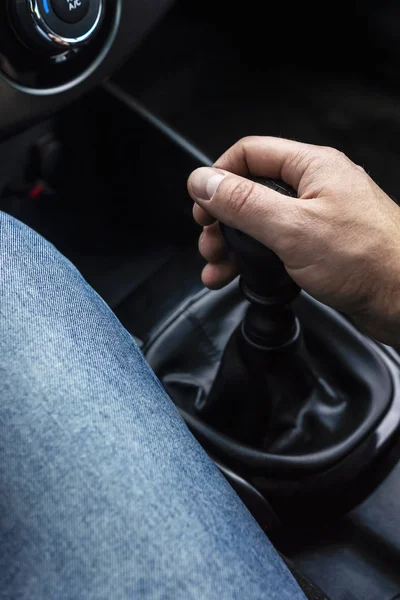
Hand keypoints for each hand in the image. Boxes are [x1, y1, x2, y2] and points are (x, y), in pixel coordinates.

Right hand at [187, 136, 399, 344]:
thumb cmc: (367, 261)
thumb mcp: (292, 228)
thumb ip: (243, 203)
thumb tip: (204, 181)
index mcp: (312, 168)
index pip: (250, 153)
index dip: (219, 176)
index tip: (201, 204)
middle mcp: (316, 188)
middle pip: (252, 190)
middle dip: (223, 219)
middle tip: (210, 244)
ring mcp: (319, 218)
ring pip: (261, 221)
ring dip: (234, 244)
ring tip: (218, 268)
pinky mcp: (321, 247)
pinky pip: (277, 245)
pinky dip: (255, 259)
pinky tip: (241, 276)